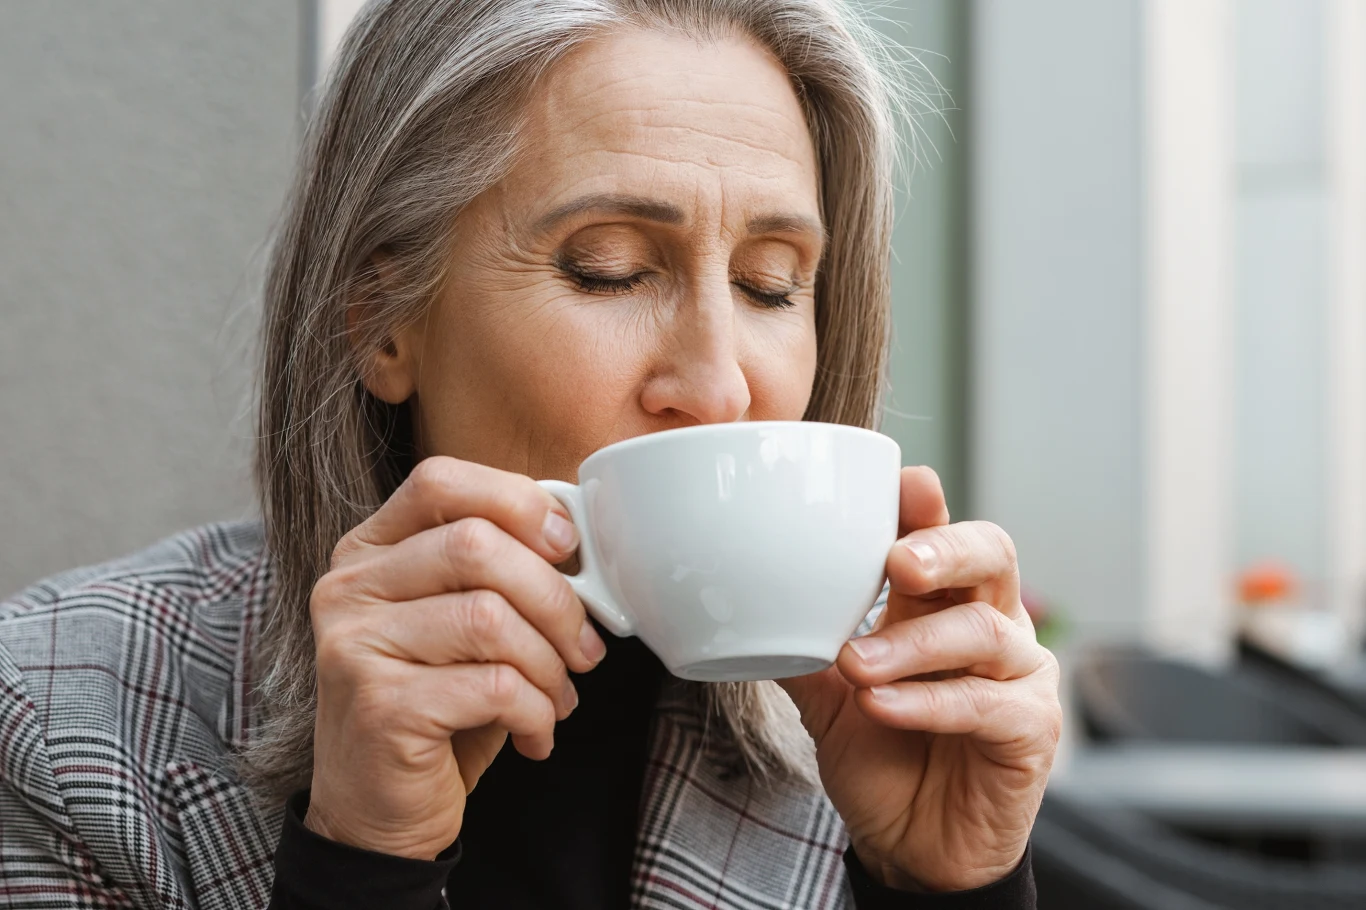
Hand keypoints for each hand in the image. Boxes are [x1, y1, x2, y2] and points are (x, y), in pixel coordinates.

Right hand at [304, 457, 606, 859]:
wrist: (380, 813)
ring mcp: (355, 644)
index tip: (568, 545)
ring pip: (490, 618)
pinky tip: (533, 733)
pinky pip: (493, 686)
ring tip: (558, 697)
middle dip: (554, 598)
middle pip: (476, 546)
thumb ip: (498, 569)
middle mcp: (349, 588)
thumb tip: (576, 535)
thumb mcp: (463, 624)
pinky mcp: (379, 705)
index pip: (441, 482)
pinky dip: (536, 712)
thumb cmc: (437, 708)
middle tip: (583, 647)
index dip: (517, 503)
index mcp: (368, 551)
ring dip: (549, 664)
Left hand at [780, 466, 1060, 891]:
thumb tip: (746, 607)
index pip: (941, 534)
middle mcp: (989, 624)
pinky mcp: (1033, 728)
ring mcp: (1018, 675)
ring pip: (984, 630)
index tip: (900, 485)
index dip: (924, 506)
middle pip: (991, 554)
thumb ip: (800, 651)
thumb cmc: (882, 757)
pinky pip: (990, 703)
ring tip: (856, 665)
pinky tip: (884, 706)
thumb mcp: (827, 700)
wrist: (912, 847)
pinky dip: (931, 702)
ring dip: (914, 644)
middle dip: (943, 547)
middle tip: (895, 562)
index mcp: (938, 604)